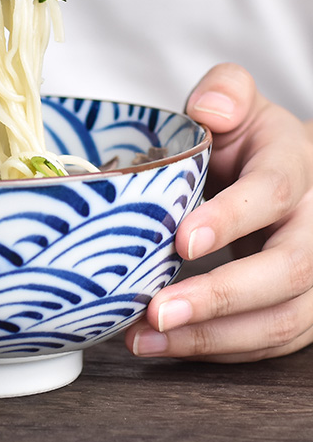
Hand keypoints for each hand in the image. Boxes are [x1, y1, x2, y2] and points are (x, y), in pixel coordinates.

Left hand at [125, 63, 312, 361]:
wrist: (276, 173)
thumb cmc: (246, 140)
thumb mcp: (236, 100)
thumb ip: (225, 92)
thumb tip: (210, 110)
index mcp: (296, 166)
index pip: (273, 192)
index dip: (231, 219)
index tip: (181, 242)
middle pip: (287, 270)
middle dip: (220, 296)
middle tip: (157, 311)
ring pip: (281, 319)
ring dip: (211, 337)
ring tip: (144, 339)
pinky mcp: (301, 307)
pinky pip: (269, 341)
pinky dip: (217, 349)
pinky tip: (166, 346)